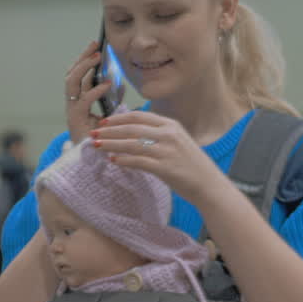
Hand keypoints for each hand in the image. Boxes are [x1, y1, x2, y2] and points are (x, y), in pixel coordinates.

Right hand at [64, 42, 112, 143]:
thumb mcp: (109, 113)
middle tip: (95, 46)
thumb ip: (113, 98)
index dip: (84, 60)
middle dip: (82, 58)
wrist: (94, 161)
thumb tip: (120, 82)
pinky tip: (107, 83)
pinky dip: (95, 90)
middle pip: (71, 74)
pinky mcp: (76, 120)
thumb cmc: (101, 138)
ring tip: (97, 58)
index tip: (95, 46)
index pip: (78, 75)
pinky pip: (83, 101)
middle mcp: (71, 103)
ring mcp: (71, 110)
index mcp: (78, 100)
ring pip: (71, 83)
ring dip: (84, 68)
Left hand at [89, 111, 227, 206]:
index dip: (119, 118)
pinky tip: (113, 160)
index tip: (104, 122)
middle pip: (132, 128)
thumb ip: (158, 135)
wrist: (209, 185)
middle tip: (93, 134)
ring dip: (112, 144)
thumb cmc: (191, 165)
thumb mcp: (178, 142)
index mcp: (171, 125)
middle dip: (110, 131)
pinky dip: (123, 160)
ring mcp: (167, 151)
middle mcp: (168, 135)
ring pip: (132, 144)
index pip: (139, 116)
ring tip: (97, 146)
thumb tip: (133, 133)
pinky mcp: (165, 168)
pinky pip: (138, 161)